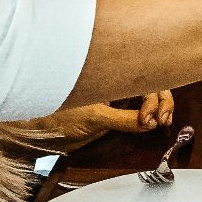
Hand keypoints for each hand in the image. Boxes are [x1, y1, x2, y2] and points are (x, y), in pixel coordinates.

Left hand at [37, 91, 174, 147]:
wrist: (38, 129)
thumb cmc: (57, 112)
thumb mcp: (94, 116)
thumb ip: (123, 119)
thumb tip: (150, 123)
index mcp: (113, 73)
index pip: (146, 78)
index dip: (154, 98)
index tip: (150, 118)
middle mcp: (118, 82)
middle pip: (152, 84)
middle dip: (162, 101)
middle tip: (164, 121)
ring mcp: (117, 96)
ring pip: (148, 96)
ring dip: (159, 109)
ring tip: (161, 123)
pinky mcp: (115, 111)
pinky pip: (139, 110)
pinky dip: (149, 117)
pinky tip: (152, 124)